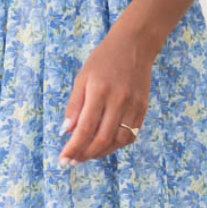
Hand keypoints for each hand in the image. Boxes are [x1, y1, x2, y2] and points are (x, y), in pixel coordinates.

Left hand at [57, 22, 155, 166]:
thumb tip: (66, 131)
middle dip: (85, 154)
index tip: (63, 160)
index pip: (85, 128)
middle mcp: (118, 101)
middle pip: (102, 138)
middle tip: (73, 162)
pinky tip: (105, 145)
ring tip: (87, 155)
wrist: (135, 45)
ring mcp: (133, 106)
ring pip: (118, 140)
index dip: (73, 148)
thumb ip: (74, 105)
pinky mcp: (143, 109)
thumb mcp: (82, 77)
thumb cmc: (103, 59)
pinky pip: (131, 135)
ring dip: (101, 152)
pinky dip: (117, 145)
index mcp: (99, 91)